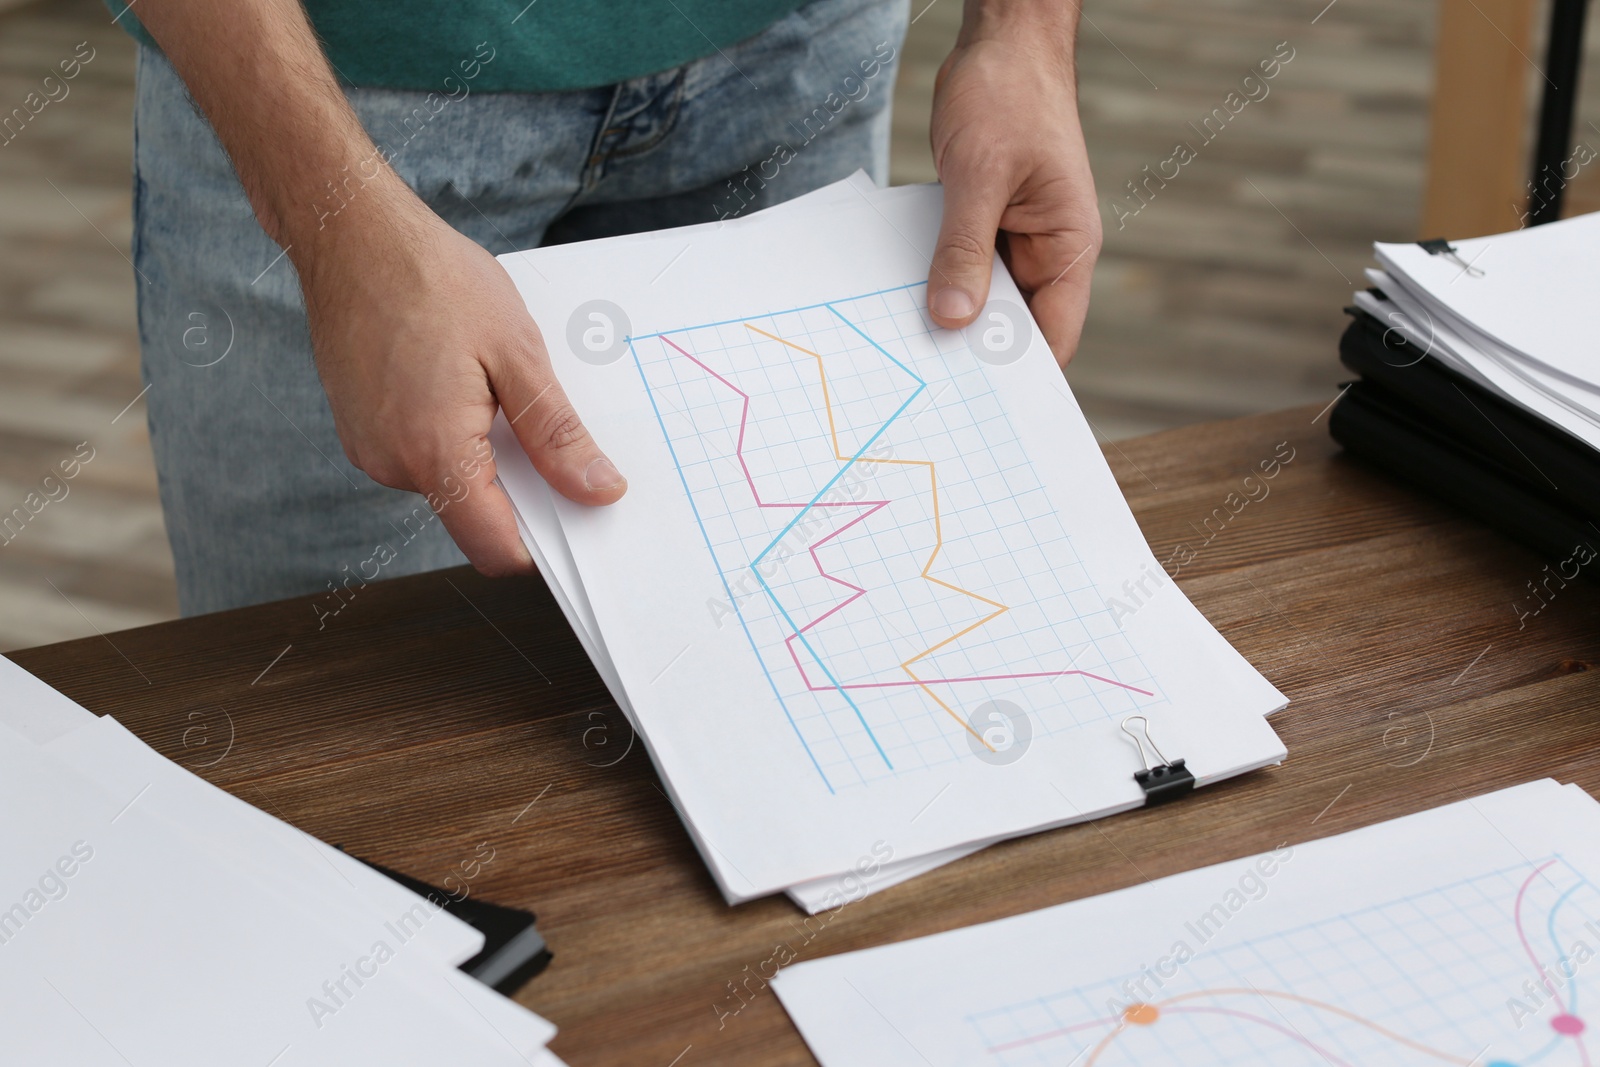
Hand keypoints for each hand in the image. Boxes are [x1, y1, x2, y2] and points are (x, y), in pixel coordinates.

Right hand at [296, 195, 625, 576]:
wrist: (351, 232)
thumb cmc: (432, 278)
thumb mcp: (517, 352)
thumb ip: (556, 433)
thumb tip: (597, 491)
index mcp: (433, 452)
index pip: (494, 546)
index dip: (543, 545)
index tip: (579, 515)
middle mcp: (392, 463)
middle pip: (474, 514)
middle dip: (520, 488)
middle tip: (550, 426)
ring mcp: (369, 447)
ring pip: (449, 481)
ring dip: (486, 453)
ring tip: (498, 385)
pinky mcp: (361, 428)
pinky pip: (421, 453)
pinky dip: (454, 434)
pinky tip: (464, 380)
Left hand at [927, 5, 1099, 365]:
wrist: (1000, 40)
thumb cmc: (1008, 95)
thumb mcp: (980, 175)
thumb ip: (964, 248)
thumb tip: (950, 318)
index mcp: (1067, 248)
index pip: (1051, 339)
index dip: (1017, 379)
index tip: (974, 409)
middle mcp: (1045, 253)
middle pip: (1011, 328)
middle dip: (971, 352)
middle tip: (920, 387)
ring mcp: (1013, 240)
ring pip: (979, 300)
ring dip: (946, 316)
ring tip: (902, 351)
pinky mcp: (982, 224)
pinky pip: (958, 267)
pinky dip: (932, 281)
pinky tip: (896, 298)